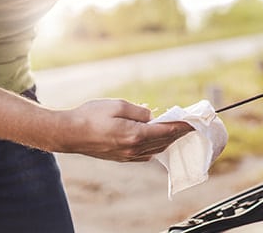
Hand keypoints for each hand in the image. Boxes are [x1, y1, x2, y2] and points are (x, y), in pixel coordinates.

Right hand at [52, 99, 193, 161]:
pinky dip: (155, 147)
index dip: (181, 126)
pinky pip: (145, 155)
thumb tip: (152, 117)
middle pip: (163, 141)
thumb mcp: (117, 105)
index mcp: (134, 135)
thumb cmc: (91, 116)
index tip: (194, 122)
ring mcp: (127, 156)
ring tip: (177, 131)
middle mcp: (133, 149)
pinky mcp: (121, 158)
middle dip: (178, 133)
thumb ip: (139, 111)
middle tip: (190, 125)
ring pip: (155, 150)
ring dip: (168, 140)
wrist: (69, 134)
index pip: (166, 130)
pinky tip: (158, 140)